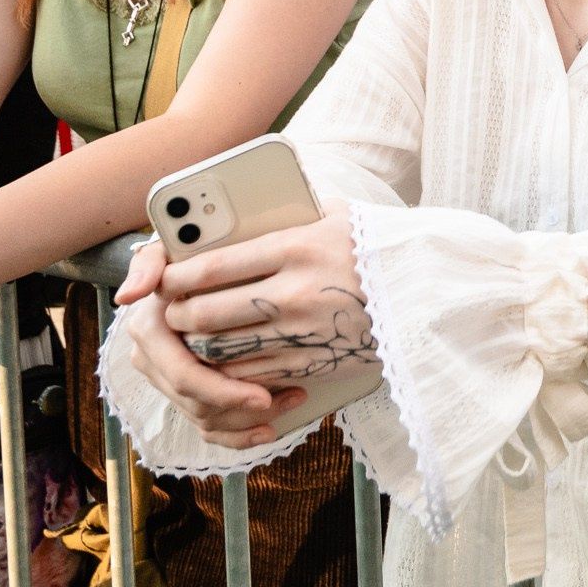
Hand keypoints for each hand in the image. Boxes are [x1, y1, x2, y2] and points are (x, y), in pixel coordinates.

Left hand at [117, 213, 377, 449]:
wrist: (423, 291)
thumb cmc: (374, 246)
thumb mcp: (333, 215)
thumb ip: (288, 214)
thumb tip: (238, 213)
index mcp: (295, 247)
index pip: (213, 266)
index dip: (176, 277)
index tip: (164, 278)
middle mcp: (293, 292)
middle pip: (209, 312)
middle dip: (178, 315)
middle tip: (171, 311)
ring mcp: (301, 332)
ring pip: (225, 348)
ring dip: (198, 346)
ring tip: (190, 336)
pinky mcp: (312, 363)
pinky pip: (253, 373)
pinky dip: (229, 370)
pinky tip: (222, 361)